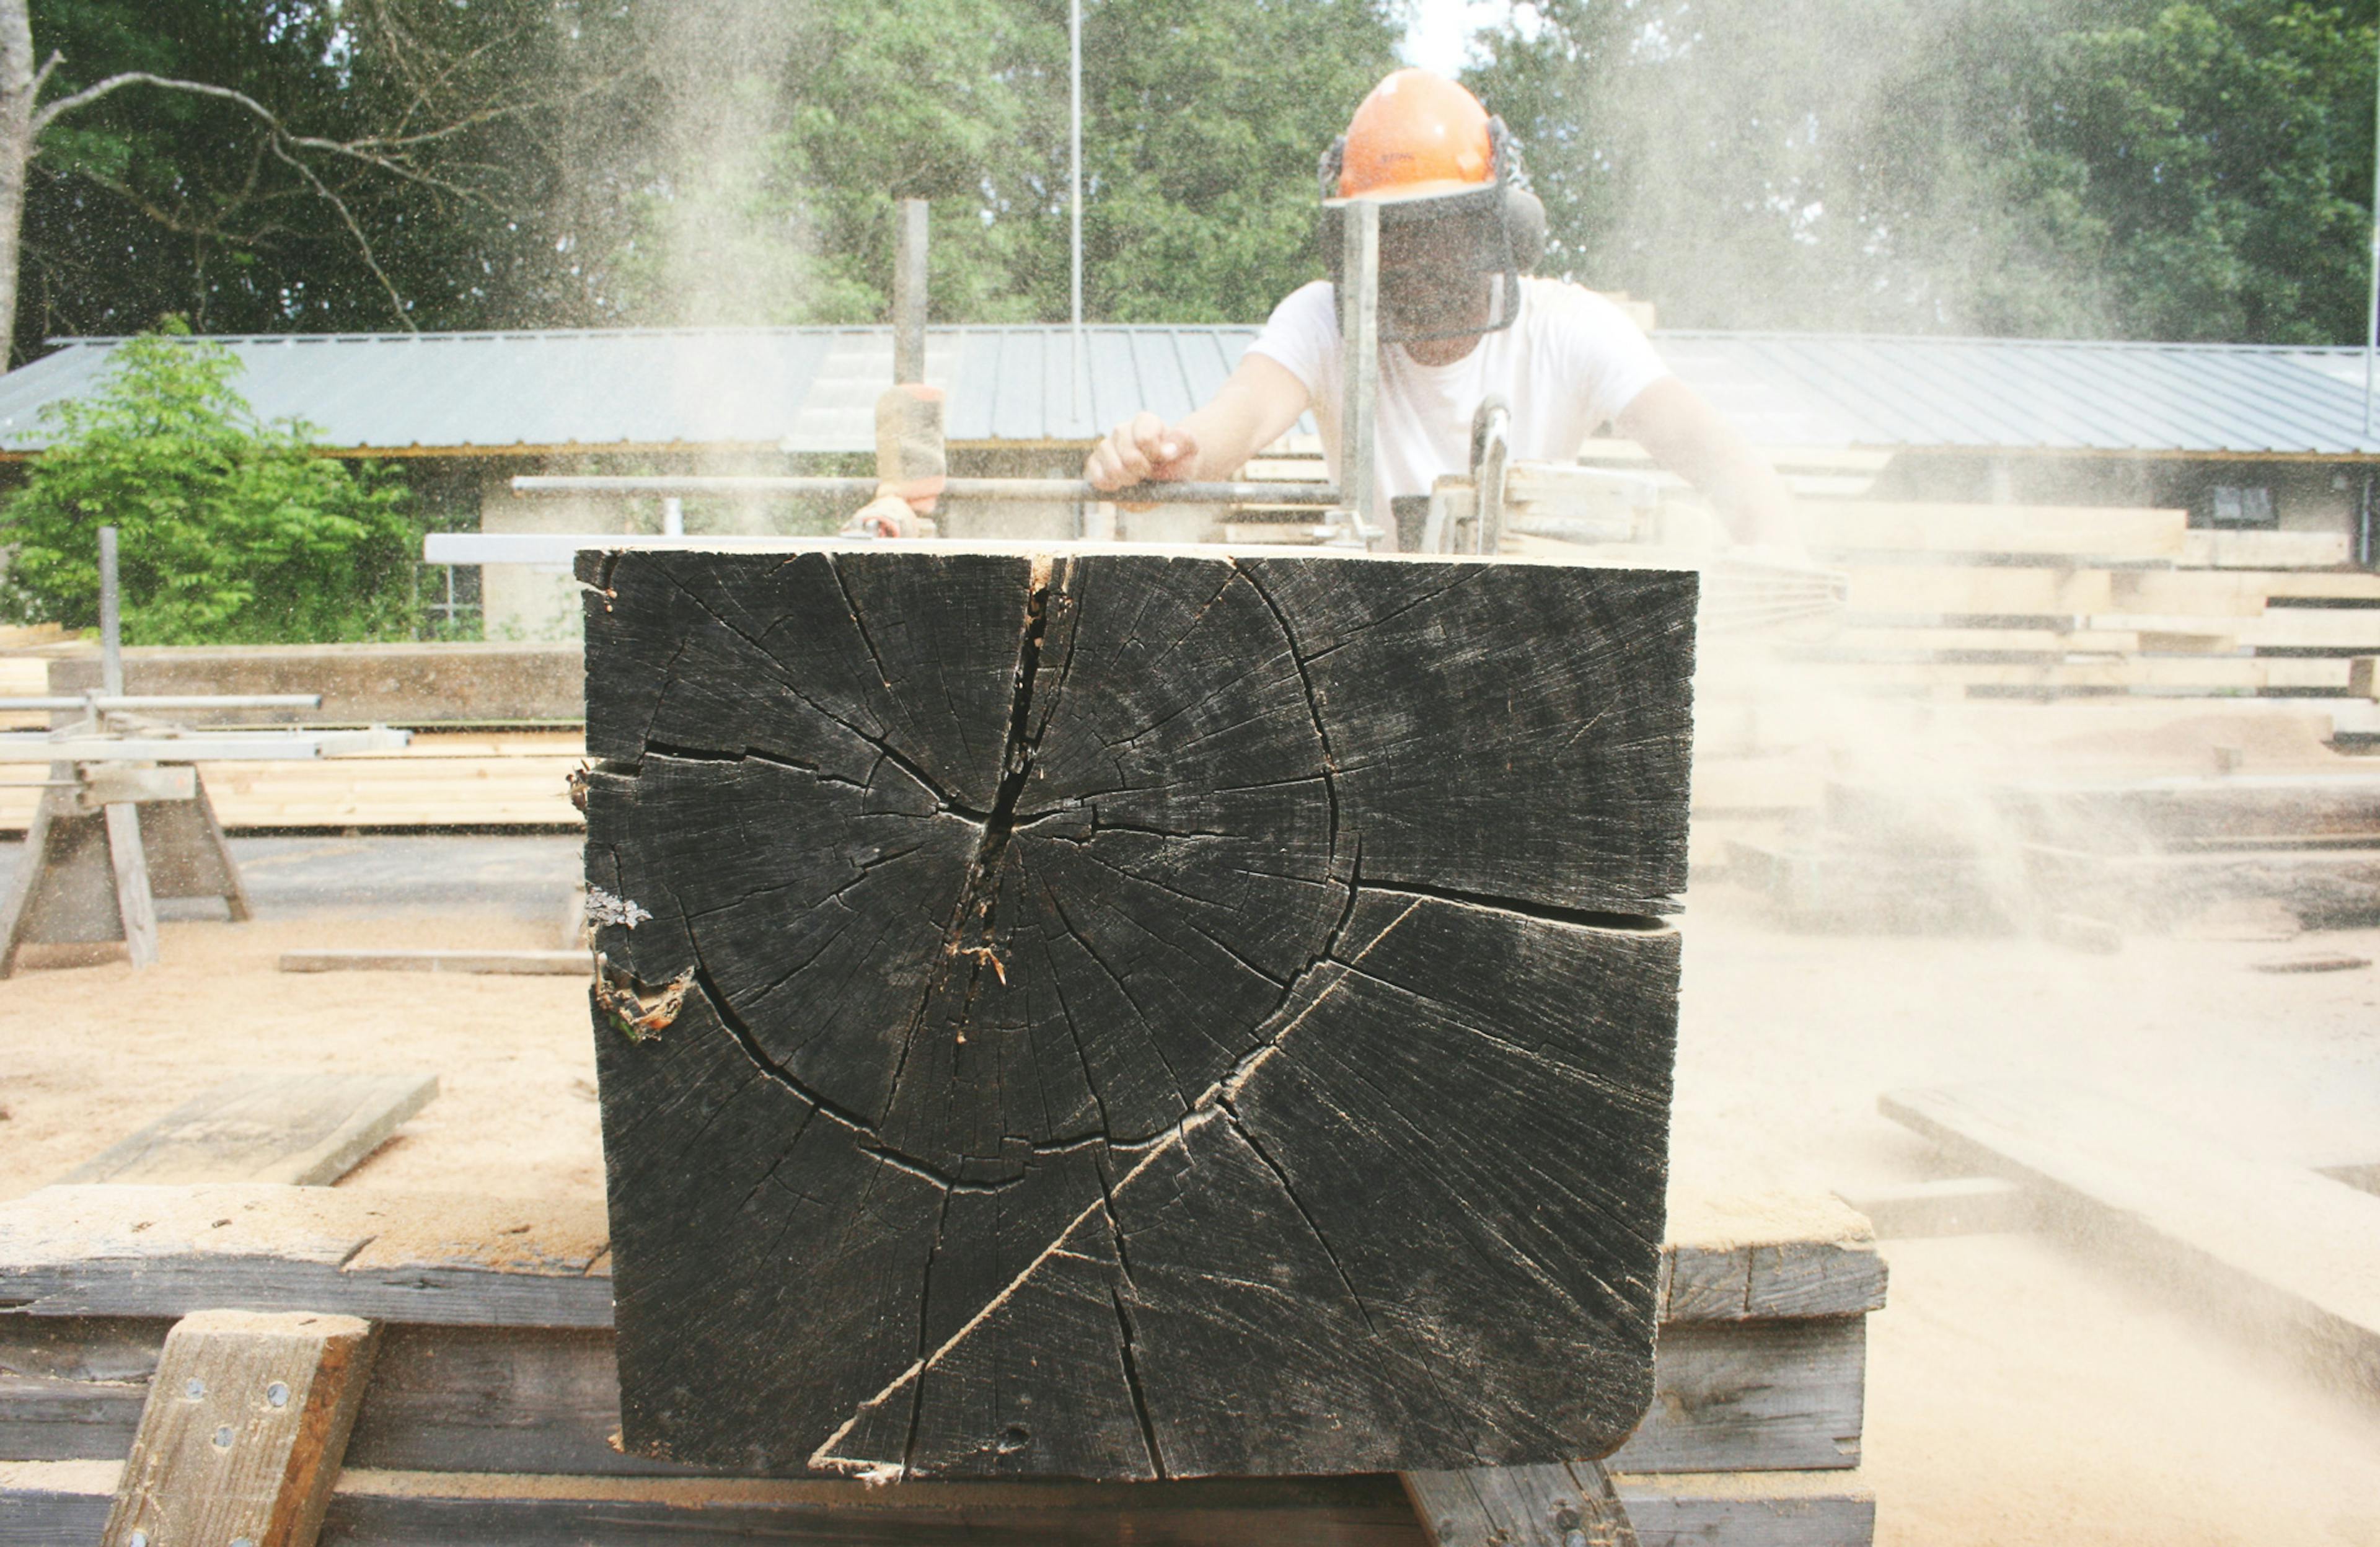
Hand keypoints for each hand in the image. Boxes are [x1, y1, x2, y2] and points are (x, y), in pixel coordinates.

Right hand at [1084, 412, 1199, 491]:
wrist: (1166, 475)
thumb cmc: (1178, 460)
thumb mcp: (1190, 449)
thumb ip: (1183, 442)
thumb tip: (1167, 449)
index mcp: (1144, 421)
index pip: (1145, 439)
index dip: (1156, 457)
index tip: (1164, 461)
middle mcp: (1122, 430)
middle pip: (1129, 457)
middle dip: (1144, 472)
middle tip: (1150, 474)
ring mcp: (1106, 446)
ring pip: (1113, 468)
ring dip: (1129, 481)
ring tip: (1137, 481)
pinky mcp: (1095, 463)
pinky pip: (1095, 475)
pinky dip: (1110, 485)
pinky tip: (1121, 486)